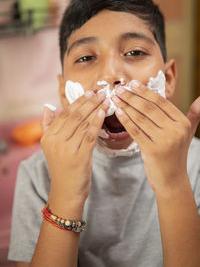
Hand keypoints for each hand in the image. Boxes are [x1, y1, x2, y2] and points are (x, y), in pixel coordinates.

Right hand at [40, 91, 108, 209]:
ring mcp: (67, 149)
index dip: (78, 101)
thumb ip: (48, 125)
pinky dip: (97, 122)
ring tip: (105, 99)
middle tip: (101, 92)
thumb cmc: (62, 167)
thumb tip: (47, 106)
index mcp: (48, 137)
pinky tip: (103, 112)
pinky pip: (90, 135)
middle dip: (89, 102)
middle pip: (75, 116)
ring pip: (83, 123)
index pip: (64, 114)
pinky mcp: (80, 156)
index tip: (89, 93)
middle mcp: (55, 141)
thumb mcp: (50, 146)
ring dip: (96, 109)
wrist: (67, 191)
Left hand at [112, 82, 199, 191]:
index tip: (132, 84)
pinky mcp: (152, 150)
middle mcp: (175, 130)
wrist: (172, 179)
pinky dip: (125, 121)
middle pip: (149, 108)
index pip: (161, 102)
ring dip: (125, 106)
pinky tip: (118, 112)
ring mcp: (164, 141)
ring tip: (115, 98)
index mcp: (182, 123)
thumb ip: (193, 115)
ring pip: (140, 118)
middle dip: (132, 97)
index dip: (145, 92)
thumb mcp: (187, 133)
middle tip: (119, 89)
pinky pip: (135, 131)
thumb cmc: (176, 154)